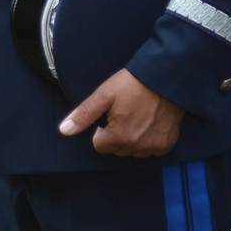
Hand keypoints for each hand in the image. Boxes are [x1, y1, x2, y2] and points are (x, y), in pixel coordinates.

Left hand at [59, 68, 182, 157]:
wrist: (164, 79)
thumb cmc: (131, 85)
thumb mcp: (103, 96)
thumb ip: (83, 115)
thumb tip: (64, 131)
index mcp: (120, 137)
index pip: (99, 146)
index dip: (101, 131)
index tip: (109, 116)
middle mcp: (137, 147)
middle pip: (116, 150)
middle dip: (115, 136)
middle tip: (122, 115)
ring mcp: (154, 147)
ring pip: (132, 151)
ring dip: (131, 140)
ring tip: (135, 118)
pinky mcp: (167, 145)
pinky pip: (150, 150)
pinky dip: (146, 141)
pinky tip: (148, 123)